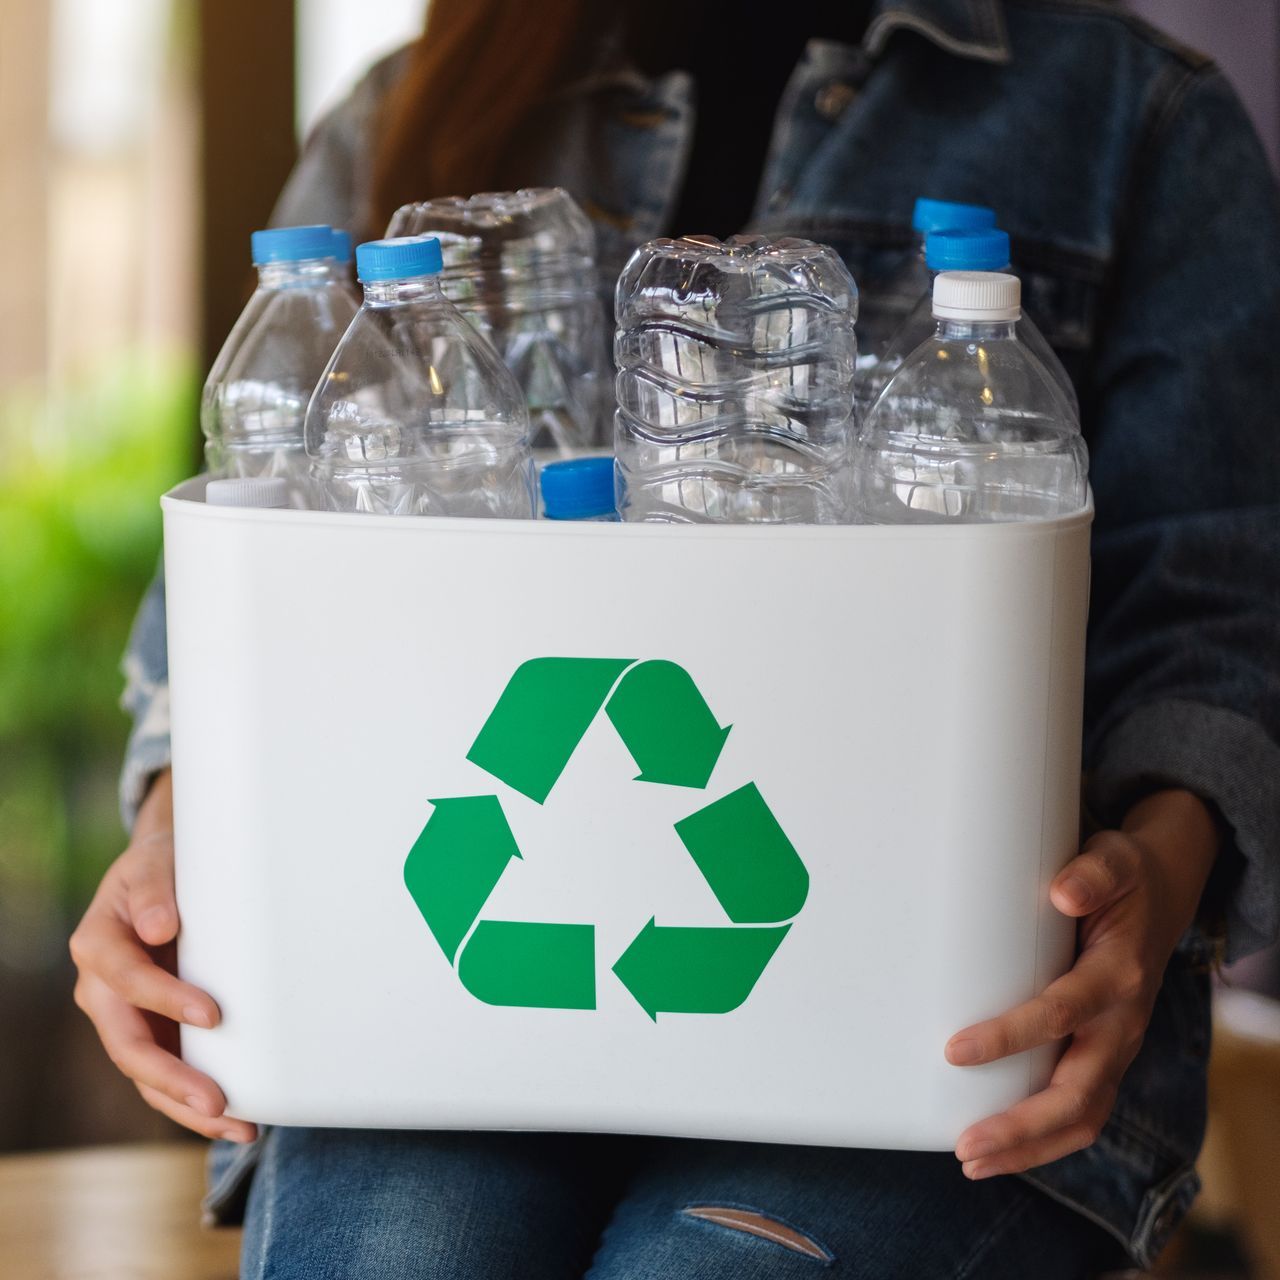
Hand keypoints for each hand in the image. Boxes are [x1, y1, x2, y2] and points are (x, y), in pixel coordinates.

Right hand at [69, 769, 256, 1142]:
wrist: (162, 872)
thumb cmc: (163, 865)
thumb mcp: (156, 863)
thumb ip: (156, 890)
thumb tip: (160, 928)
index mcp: (98, 945)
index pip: (127, 980)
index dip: (166, 999)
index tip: (212, 1015)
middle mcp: (103, 990)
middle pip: (130, 1044)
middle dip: (173, 1078)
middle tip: (217, 1101)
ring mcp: (125, 1015)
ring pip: (147, 1072)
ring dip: (187, 1105)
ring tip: (237, 1125)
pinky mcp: (151, 1029)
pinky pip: (166, 1073)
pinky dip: (194, 1100)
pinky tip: (236, 1119)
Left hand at [947, 789, 1218, 1177]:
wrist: (1161, 894)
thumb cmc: (1122, 878)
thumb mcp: (1114, 859)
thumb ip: (1093, 871)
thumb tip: (1062, 890)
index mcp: (1118, 975)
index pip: (1061, 1014)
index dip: (1010, 1036)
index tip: (953, 1050)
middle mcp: (1123, 1022)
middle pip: (1077, 1094)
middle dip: (1021, 1126)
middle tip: (964, 1146)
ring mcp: (1116, 1047)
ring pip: (1082, 1117)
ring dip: (1029, 1147)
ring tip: (971, 1160)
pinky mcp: (1105, 1058)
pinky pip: (1081, 1113)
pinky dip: (1043, 1140)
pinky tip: (999, 1149)